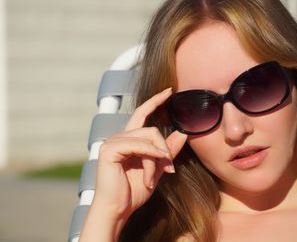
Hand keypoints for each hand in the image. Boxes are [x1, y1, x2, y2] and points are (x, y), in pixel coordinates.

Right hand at [92, 87, 187, 221]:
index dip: (155, 101)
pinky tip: (154, 168)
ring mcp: (112, 142)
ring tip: (154, 178)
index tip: (169, 91)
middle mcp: (119, 137)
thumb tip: (182, 133)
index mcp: (128, 139)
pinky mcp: (109, 150)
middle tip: (169, 168)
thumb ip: (167, 151)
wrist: (117, 210)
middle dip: (164, 148)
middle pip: (151, 129)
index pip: (142, 114)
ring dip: (157, 158)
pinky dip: (151, 155)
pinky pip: (139, 144)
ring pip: (148, 136)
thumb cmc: (134, 192)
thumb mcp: (156, 169)